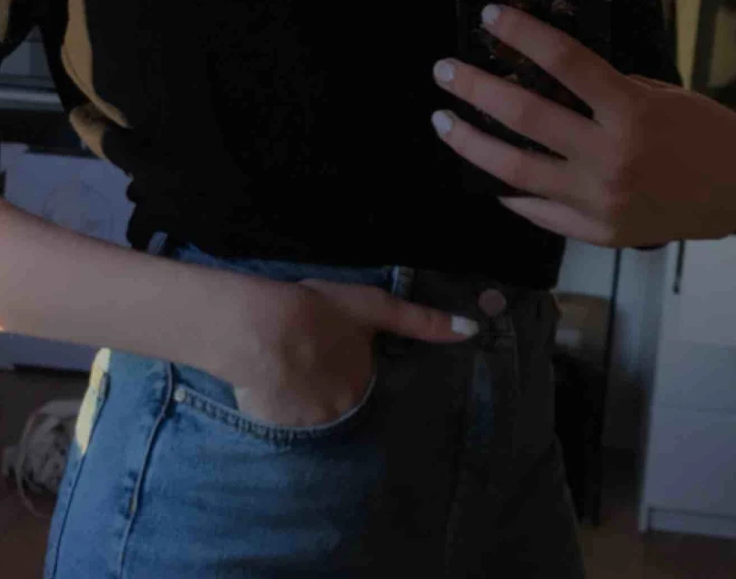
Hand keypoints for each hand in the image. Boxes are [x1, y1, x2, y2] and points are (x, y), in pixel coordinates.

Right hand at [230, 277, 477, 428]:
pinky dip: (277, 404)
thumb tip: (473, 329)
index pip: (360, 384)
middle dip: (324, 380)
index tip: (329, 355)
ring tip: (281, 364)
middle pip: (336, 398)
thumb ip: (421, 321)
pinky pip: (282, 419)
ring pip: (308, 409)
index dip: (344, 367)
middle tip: (303, 354)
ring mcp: (311, 423)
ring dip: (299, 392)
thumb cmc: (317, 311)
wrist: (262, 329)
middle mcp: (344, 411)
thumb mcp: (373, 307)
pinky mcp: (279, 430)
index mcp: (364, 383)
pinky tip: (266, 380)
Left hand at [430, 3, 735, 246]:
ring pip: (514, 168)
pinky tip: (484, 174)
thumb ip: (602, 92)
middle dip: (475, 88)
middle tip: (443, 71)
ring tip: (442, 121)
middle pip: (524, 114)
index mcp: (631, 111)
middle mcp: (611, 156)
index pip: (565, 61)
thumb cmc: (697, 131)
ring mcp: (599, 199)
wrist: (734, 194)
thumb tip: (541, 77)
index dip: (523, 33)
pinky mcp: (594, 231)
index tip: (489, 16)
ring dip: (470, 142)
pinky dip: (507, 190)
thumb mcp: (656, 96)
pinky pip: (536, 209)